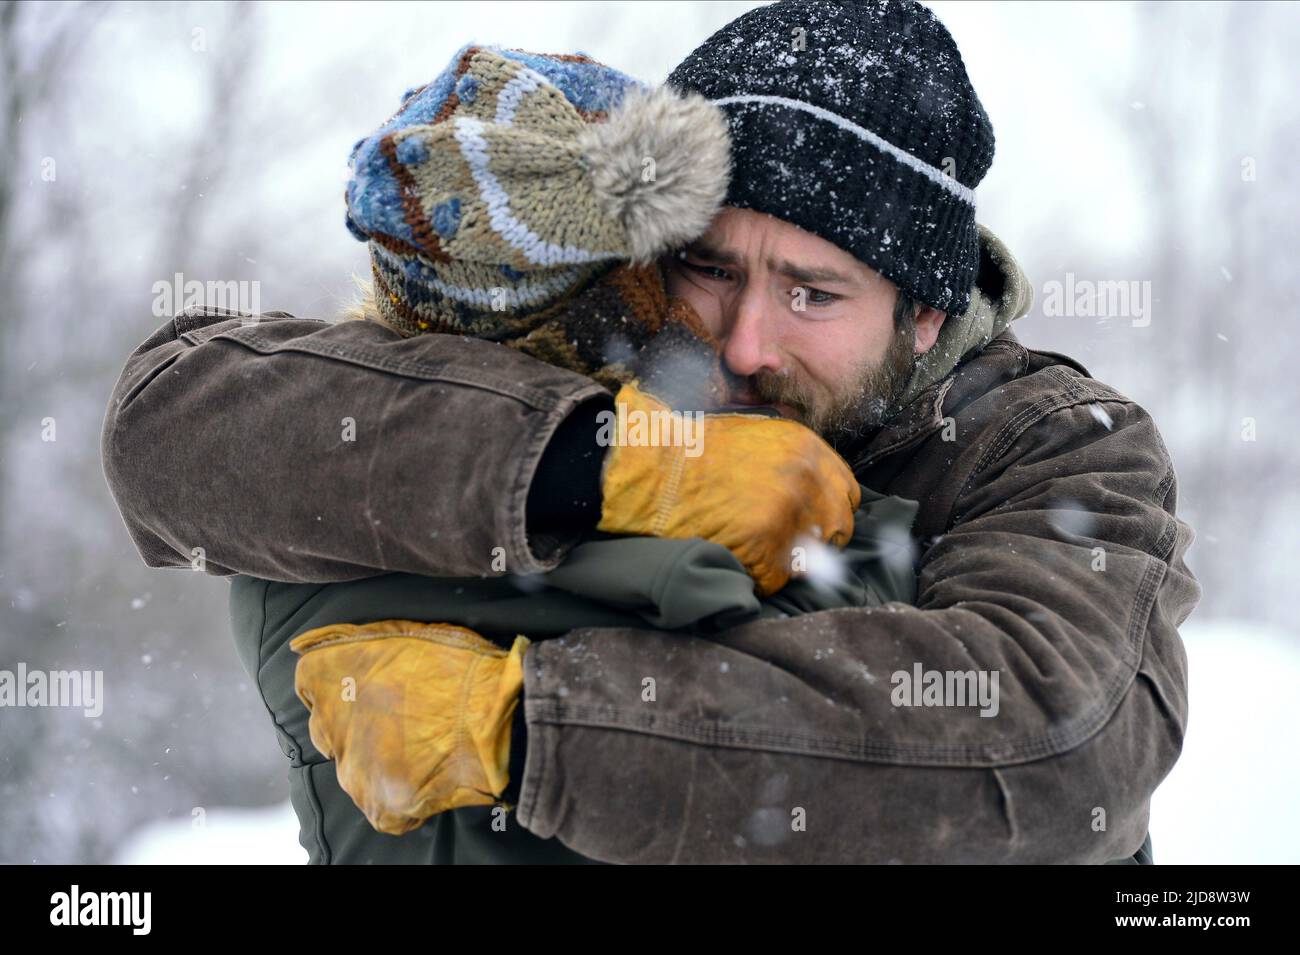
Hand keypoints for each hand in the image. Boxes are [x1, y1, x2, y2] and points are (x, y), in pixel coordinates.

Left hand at [290, 620, 527, 834]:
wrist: (494, 718)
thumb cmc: (458, 666)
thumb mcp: (406, 633)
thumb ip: (354, 639)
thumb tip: (312, 643)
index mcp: (330, 677)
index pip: (310, 682)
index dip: (339, 685)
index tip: (367, 687)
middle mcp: (329, 724)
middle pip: (328, 727)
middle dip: (355, 724)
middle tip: (402, 718)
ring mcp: (352, 771)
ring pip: (354, 767)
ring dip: (379, 760)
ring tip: (424, 748)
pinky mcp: (379, 806)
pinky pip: (382, 806)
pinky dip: (402, 796)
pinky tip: (430, 777)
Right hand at [596, 380, 860, 594]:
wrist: (650, 468)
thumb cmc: (691, 451)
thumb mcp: (753, 434)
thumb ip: (791, 461)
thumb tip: (813, 494)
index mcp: (805, 448)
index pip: (846, 493)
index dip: (828, 512)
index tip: (812, 524)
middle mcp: (804, 478)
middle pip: (836, 528)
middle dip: (814, 541)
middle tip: (782, 545)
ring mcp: (785, 514)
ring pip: (808, 559)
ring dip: (784, 562)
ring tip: (753, 552)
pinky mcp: (762, 546)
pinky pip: (774, 579)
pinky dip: (756, 578)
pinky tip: (735, 561)